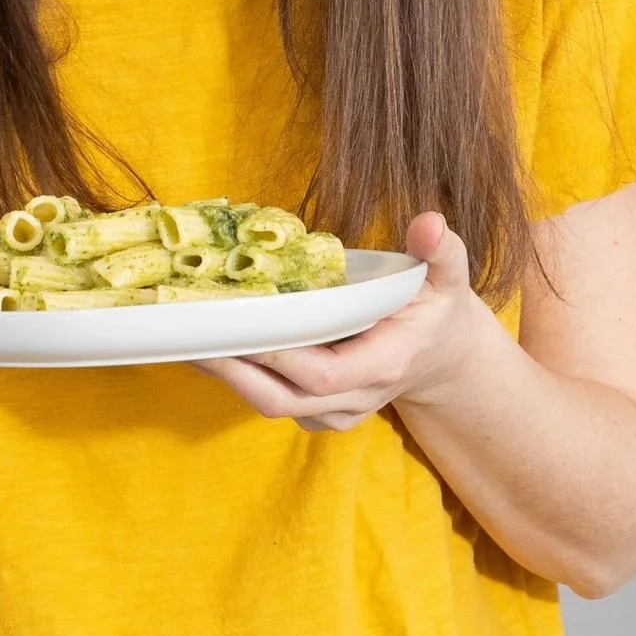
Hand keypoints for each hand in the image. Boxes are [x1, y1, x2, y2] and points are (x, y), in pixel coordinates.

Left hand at [213, 212, 497, 430]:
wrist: (438, 357)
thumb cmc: (435, 309)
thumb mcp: (447, 276)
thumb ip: (441, 250)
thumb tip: (429, 222)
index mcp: (384, 365)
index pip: (324, 374)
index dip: (279, 354)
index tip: (240, 324)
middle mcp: (355, 399)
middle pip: (283, 397)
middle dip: (234, 368)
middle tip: (191, 331)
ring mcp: (334, 412)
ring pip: (270, 403)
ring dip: (227, 374)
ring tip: (188, 336)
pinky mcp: (316, 413)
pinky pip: (271, 400)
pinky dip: (240, 376)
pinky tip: (212, 344)